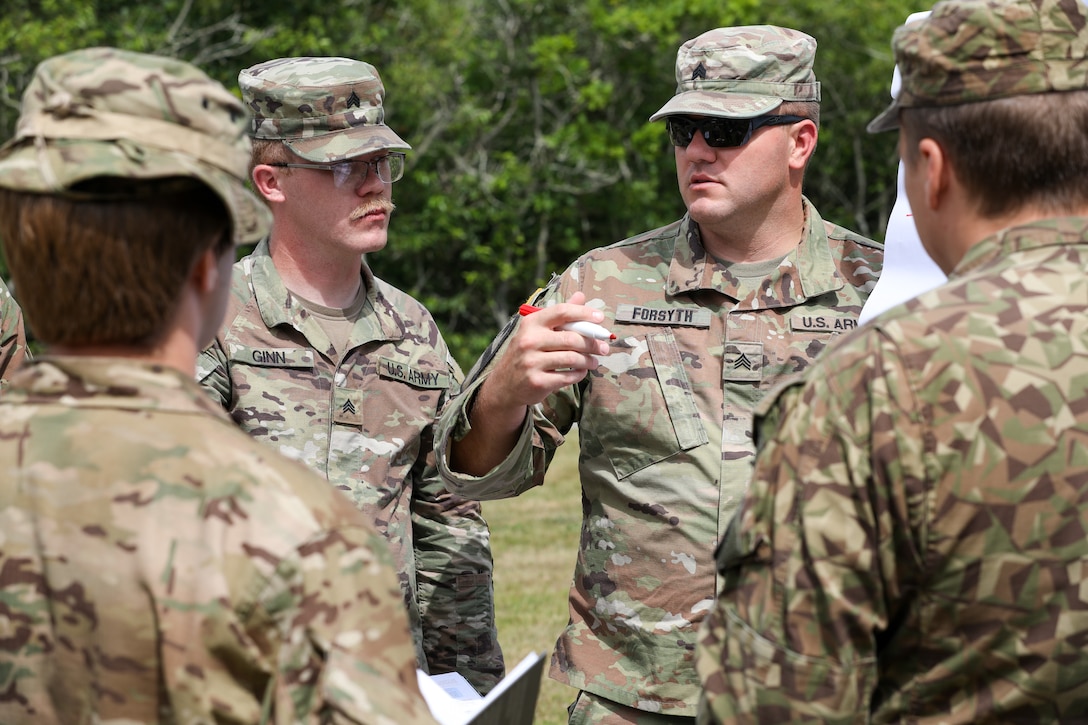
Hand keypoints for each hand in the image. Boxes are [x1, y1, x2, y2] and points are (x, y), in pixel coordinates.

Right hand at [449, 292, 608, 475]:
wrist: (504, 384)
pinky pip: (568, 376)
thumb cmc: (526, 352)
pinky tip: (581, 372)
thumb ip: (559, 314)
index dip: (584, 313)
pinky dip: (579, 374)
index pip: (562, 312)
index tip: (600, 318)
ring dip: (589, 360)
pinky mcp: (537, 381)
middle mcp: (529, 341)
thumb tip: (581, 295)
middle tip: (604, 347)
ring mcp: (531, 362)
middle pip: (572, 338)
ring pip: (572, 358)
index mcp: (531, 323)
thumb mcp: (537, 330)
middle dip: (592, 343)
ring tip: (594, 361)